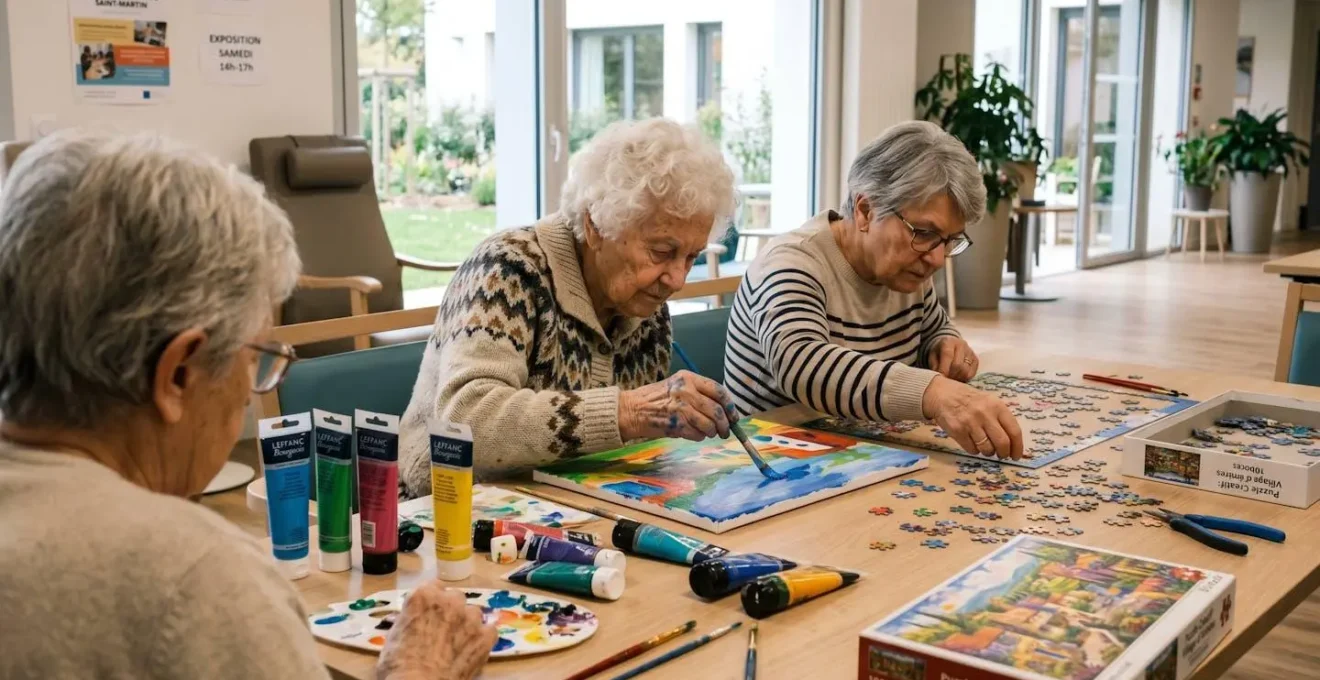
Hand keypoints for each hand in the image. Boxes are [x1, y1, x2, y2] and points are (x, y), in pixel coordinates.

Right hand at [376, 583, 497, 679]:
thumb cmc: (398, 664)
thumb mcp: (394, 635)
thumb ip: (410, 620)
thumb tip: (414, 622)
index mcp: (424, 595)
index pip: (432, 587)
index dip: (431, 601)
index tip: (429, 612)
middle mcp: (450, 601)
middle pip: (455, 598)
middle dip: (450, 610)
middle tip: (442, 628)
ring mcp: (471, 618)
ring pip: (473, 613)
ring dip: (467, 623)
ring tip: (458, 641)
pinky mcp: (485, 637)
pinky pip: (489, 631)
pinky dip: (482, 638)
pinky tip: (473, 649)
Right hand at [618, 370, 733, 441]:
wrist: (631, 410)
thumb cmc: (654, 399)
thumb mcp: (677, 387)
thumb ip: (698, 394)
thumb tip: (723, 411)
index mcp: (688, 378)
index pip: (719, 391)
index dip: (730, 406)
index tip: (733, 416)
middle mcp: (686, 391)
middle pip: (717, 410)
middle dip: (725, 425)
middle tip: (726, 432)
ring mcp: (682, 408)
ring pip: (710, 425)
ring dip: (712, 432)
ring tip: (708, 433)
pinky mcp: (677, 424)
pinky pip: (698, 434)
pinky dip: (699, 437)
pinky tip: (693, 434)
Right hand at [921, 376, 1022, 459]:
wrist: (942, 394)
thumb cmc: (968, 399)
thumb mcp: (988, 401)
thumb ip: (1000, 418)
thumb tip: (1012, 442)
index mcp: (997, 406)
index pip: (1014, 431)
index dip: (1018, 447)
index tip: (1016, 455)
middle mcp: (985, 414)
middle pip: (1002, 443)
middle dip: (1004, 453)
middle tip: (1002, 455)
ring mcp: (970, 423)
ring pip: (987, 449)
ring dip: (988, 452)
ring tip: (985, 447)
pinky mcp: (958, 431)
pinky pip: (972, 449)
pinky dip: (974, 450)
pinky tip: (972, 443)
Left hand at [927, 336, 977, 381]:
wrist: (949, 345)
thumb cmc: (939, 352)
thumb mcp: (932, 356)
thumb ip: (934, 366)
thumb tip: (939, 377)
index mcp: (949, 342)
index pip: (948, 355)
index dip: (944, 369)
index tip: (940, 378)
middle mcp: (962, 345)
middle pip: (958, 365)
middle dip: (950, 375)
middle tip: (945, 381)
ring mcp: (970, 352)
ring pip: (966, 371)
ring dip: (957, 378)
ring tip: (951, 380)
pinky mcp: (976, 360)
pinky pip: (971, 373)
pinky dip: (964, 379)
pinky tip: (958, 378)